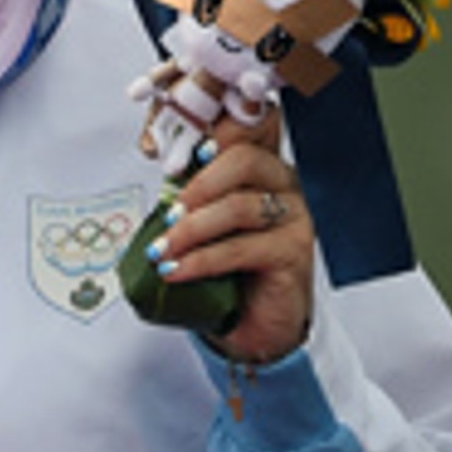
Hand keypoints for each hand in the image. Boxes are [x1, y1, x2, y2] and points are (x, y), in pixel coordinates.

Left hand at [156, 110, 315, 363]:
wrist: (252, 321)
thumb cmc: (227, 269)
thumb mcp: (199, 226)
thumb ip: (187, 198)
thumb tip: (156, 181)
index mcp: (260, 168)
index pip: (249, 131)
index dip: (218, 130)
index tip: (180, 152)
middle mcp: (283, 185)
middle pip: (245, 160)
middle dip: (197, 185)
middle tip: (168, 213)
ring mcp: (294, 217)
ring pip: (240, 206)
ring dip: (191, 229)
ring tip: (161, 250)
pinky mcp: (294, 252)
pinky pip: (243, 248)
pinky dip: (201, 260)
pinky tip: (175, 270)